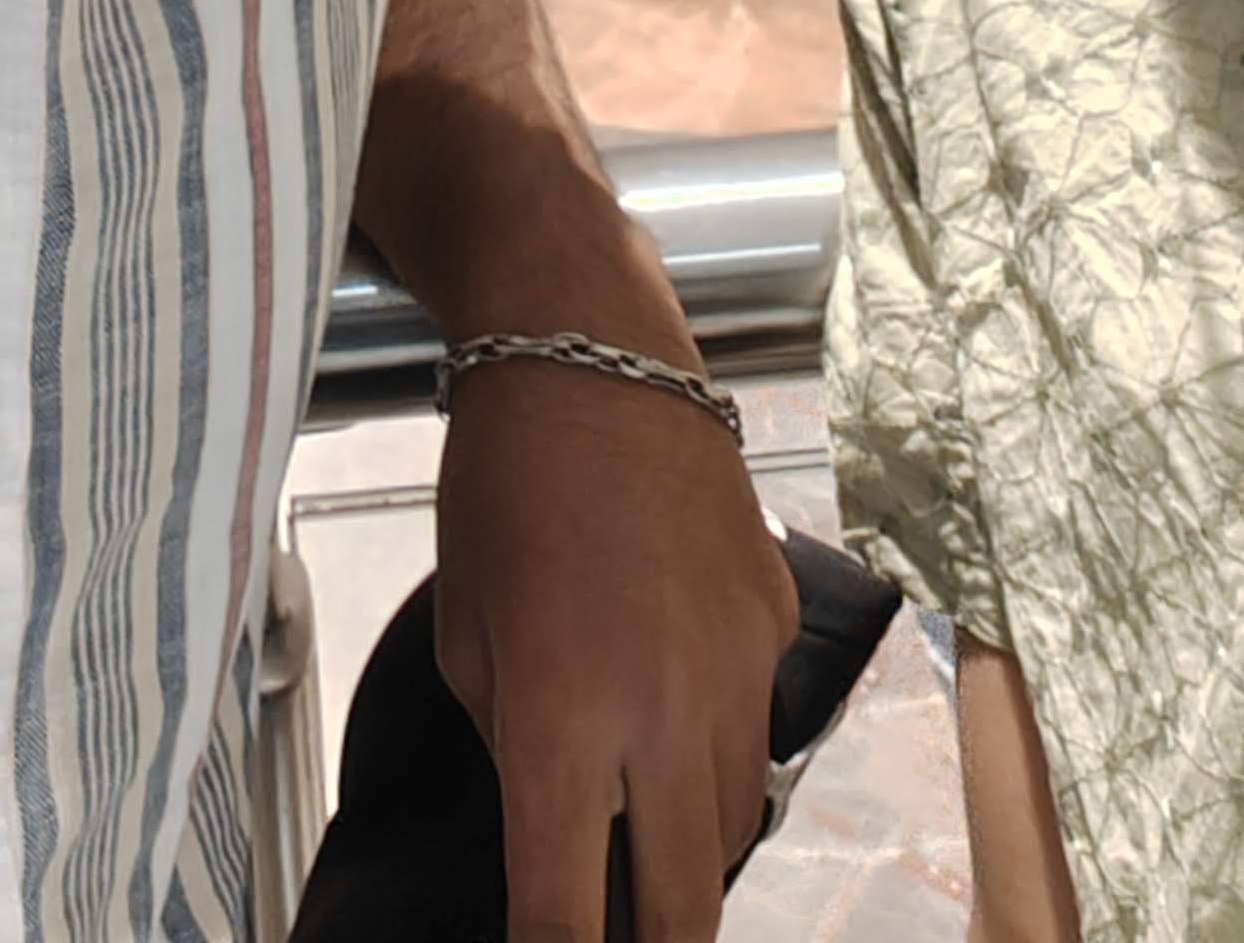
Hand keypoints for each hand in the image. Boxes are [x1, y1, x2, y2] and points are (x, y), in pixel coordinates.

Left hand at [432, 350, 798, 942]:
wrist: (591, 356)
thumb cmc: (503, 489)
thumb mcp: (467, 639)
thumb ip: (516, 748)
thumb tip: (560, 825)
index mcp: (559, 725)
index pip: (561, 915)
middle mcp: (661, 712)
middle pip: (680, 905)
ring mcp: (735, 670)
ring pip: (734, 824)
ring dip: (690, 855)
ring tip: (648, 845)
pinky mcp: (776, 624)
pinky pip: (760, 728)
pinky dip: (722, 749)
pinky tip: (681, 709)